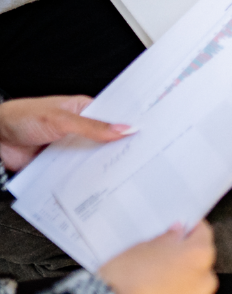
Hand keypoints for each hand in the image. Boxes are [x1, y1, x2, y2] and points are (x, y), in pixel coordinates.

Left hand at [0, 96, 130, 171]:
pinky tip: (90, 183)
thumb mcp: (62, 119)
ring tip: (116, 174)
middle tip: (135, 157)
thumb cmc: (24, 116)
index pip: (113, 116)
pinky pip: (74, 173)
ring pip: (90, 158)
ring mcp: (69, 147)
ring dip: (98, 166)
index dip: (128, 125)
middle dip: (116, 149)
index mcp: (85, 109)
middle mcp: (79, 129)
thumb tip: (123, 129)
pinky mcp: (58, 165)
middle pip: (104, 140)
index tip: (145, 134)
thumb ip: (93, 126)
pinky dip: (81, 178)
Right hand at [99, 221, 216, 293]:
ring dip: (189, 284)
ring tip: (165, 286)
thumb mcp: (144, 247)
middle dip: (188, 260)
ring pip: (201, 287)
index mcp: (197, 253)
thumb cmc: (126, 280)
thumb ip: (168, 238)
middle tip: (168, 262)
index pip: (202, 233)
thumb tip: (177, 233)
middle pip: (203, 262)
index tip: (183, 233)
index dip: (191, 231)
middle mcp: (204, 278)